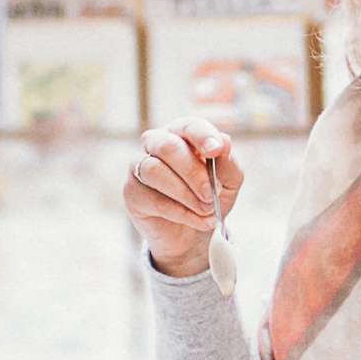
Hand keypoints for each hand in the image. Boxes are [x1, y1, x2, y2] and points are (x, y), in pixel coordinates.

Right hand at [125, 122, 244, 280]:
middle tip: (211, 194)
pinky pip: (154, 200)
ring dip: (186, 194)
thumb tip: (225, 141)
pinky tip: (200, 221)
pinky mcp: (131, 193)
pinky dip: (182, 213)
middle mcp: (156, 143)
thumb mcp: (229, 181)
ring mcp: (139, 167)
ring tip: (207, 210)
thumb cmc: (209, 197)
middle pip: (168, 147)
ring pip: (155, 171)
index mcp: (182, 133)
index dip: (202, 136)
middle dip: (193, 172)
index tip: (216, 150)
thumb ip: (228, 162)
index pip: (189, 126)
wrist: (192, 234)